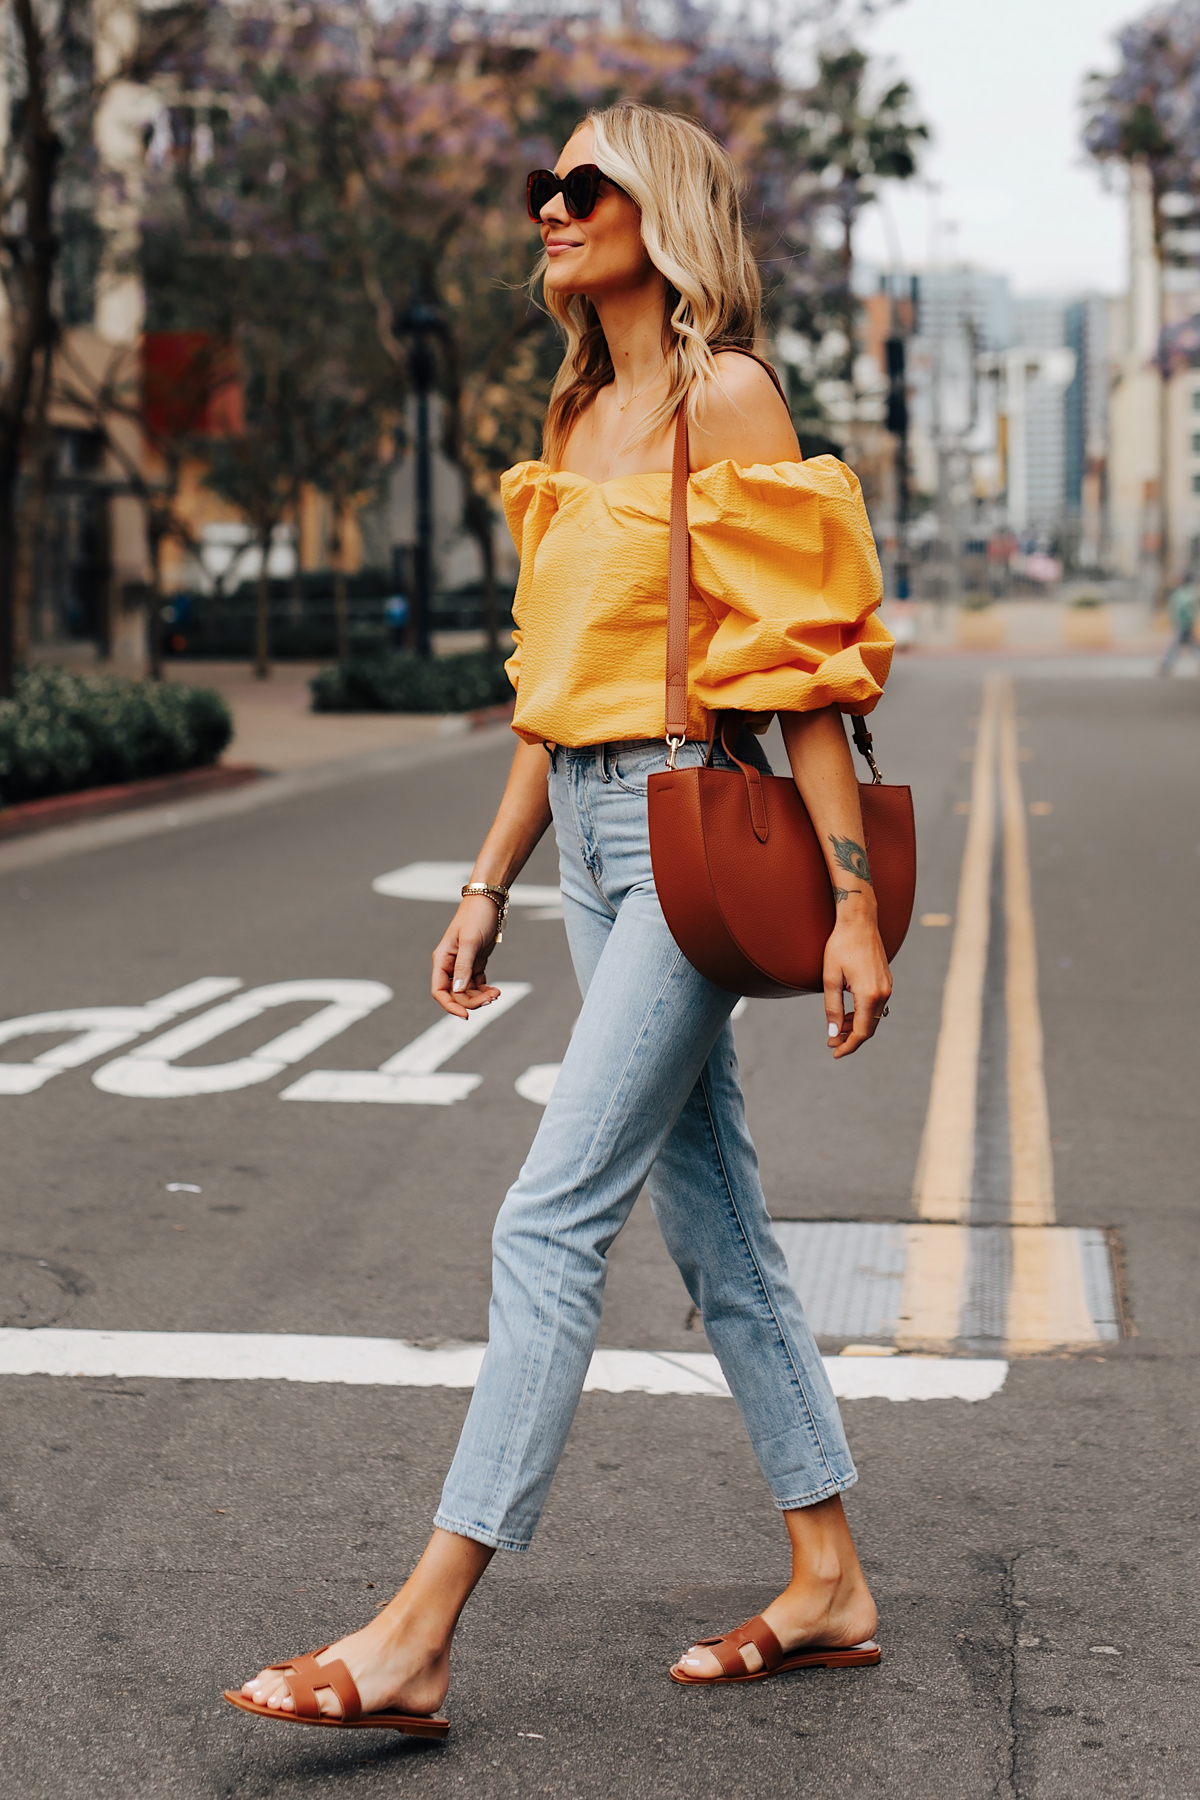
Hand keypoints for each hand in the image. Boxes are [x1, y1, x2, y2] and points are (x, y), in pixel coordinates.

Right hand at [431, 897, 502, 1018]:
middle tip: (493, 997)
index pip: (439, 991)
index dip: (450, 1006)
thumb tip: (459, 991)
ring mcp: (462, 965)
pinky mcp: (474, 964)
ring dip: (481, 997)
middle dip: (473, 1001)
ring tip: (497, 993)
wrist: (489, 902)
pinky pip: (476, 985)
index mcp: (441, 959)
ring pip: (467, 992)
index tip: (466, 1015)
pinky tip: (495, 990)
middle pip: (456, 994)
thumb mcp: (470, 941)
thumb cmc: (476, 917)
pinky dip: (485, 990)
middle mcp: (449, 965)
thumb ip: (464, 967)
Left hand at [823, 908, 891, 1058]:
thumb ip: (832, 1008)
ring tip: (836, 1030)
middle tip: (831, 1042)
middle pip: (869, 1027)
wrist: (859, 920)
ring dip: (856, 1026)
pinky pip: (875, 1005)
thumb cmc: (840, 946)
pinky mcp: (886, 980)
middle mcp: (883, 992)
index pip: (862, 1032)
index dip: (848, 1046)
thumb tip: (833, 1033)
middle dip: (851, 1038)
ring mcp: (887, 986)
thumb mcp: (830, 979)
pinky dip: (862, 1014)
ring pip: (873, 1017)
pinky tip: (847, 1015)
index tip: (834, 1053)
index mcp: (869, 994)